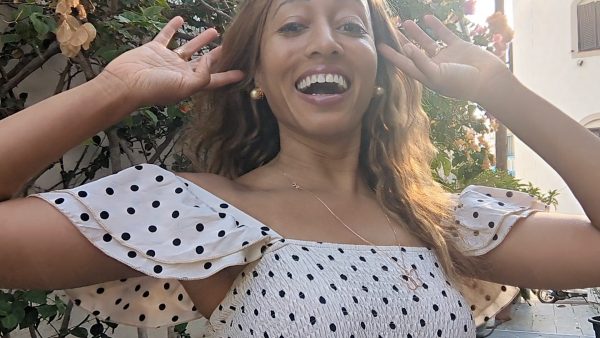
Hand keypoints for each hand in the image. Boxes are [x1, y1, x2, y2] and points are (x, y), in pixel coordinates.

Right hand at [99, 17, 243, 107]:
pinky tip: (180, 18)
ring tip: (215, 31)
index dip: (229, 76)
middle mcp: (181, 73)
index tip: (244, 72)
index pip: (214, 80)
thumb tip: (211, 59)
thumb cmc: (154, 89)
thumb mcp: (185, 86)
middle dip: (219, 56)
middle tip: (232, 47)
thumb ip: (203, 74)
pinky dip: (173, 27)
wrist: (125, 84)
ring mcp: (168, 61)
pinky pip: (166, 36)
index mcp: (190, 84)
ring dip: (202, 40)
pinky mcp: (154, 49)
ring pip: (190, 47)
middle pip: (205, 63)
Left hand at [378, 15, 511, 103]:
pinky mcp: (458, 47)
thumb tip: (406, 47)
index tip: (378, 46)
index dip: (391, 55)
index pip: (404, 63)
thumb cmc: (461, 83)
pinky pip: (444, 34)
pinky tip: (427, 17)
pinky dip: (436, 26)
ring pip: (427, 42)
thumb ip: (421, 61)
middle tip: (388, 31)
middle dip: (400, 42)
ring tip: (404, 22)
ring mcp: (446, 56)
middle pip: (413, 52)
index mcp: (426, 75)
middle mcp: (433, 66)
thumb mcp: (437, 75)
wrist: (488, 80)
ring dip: (416, 33)